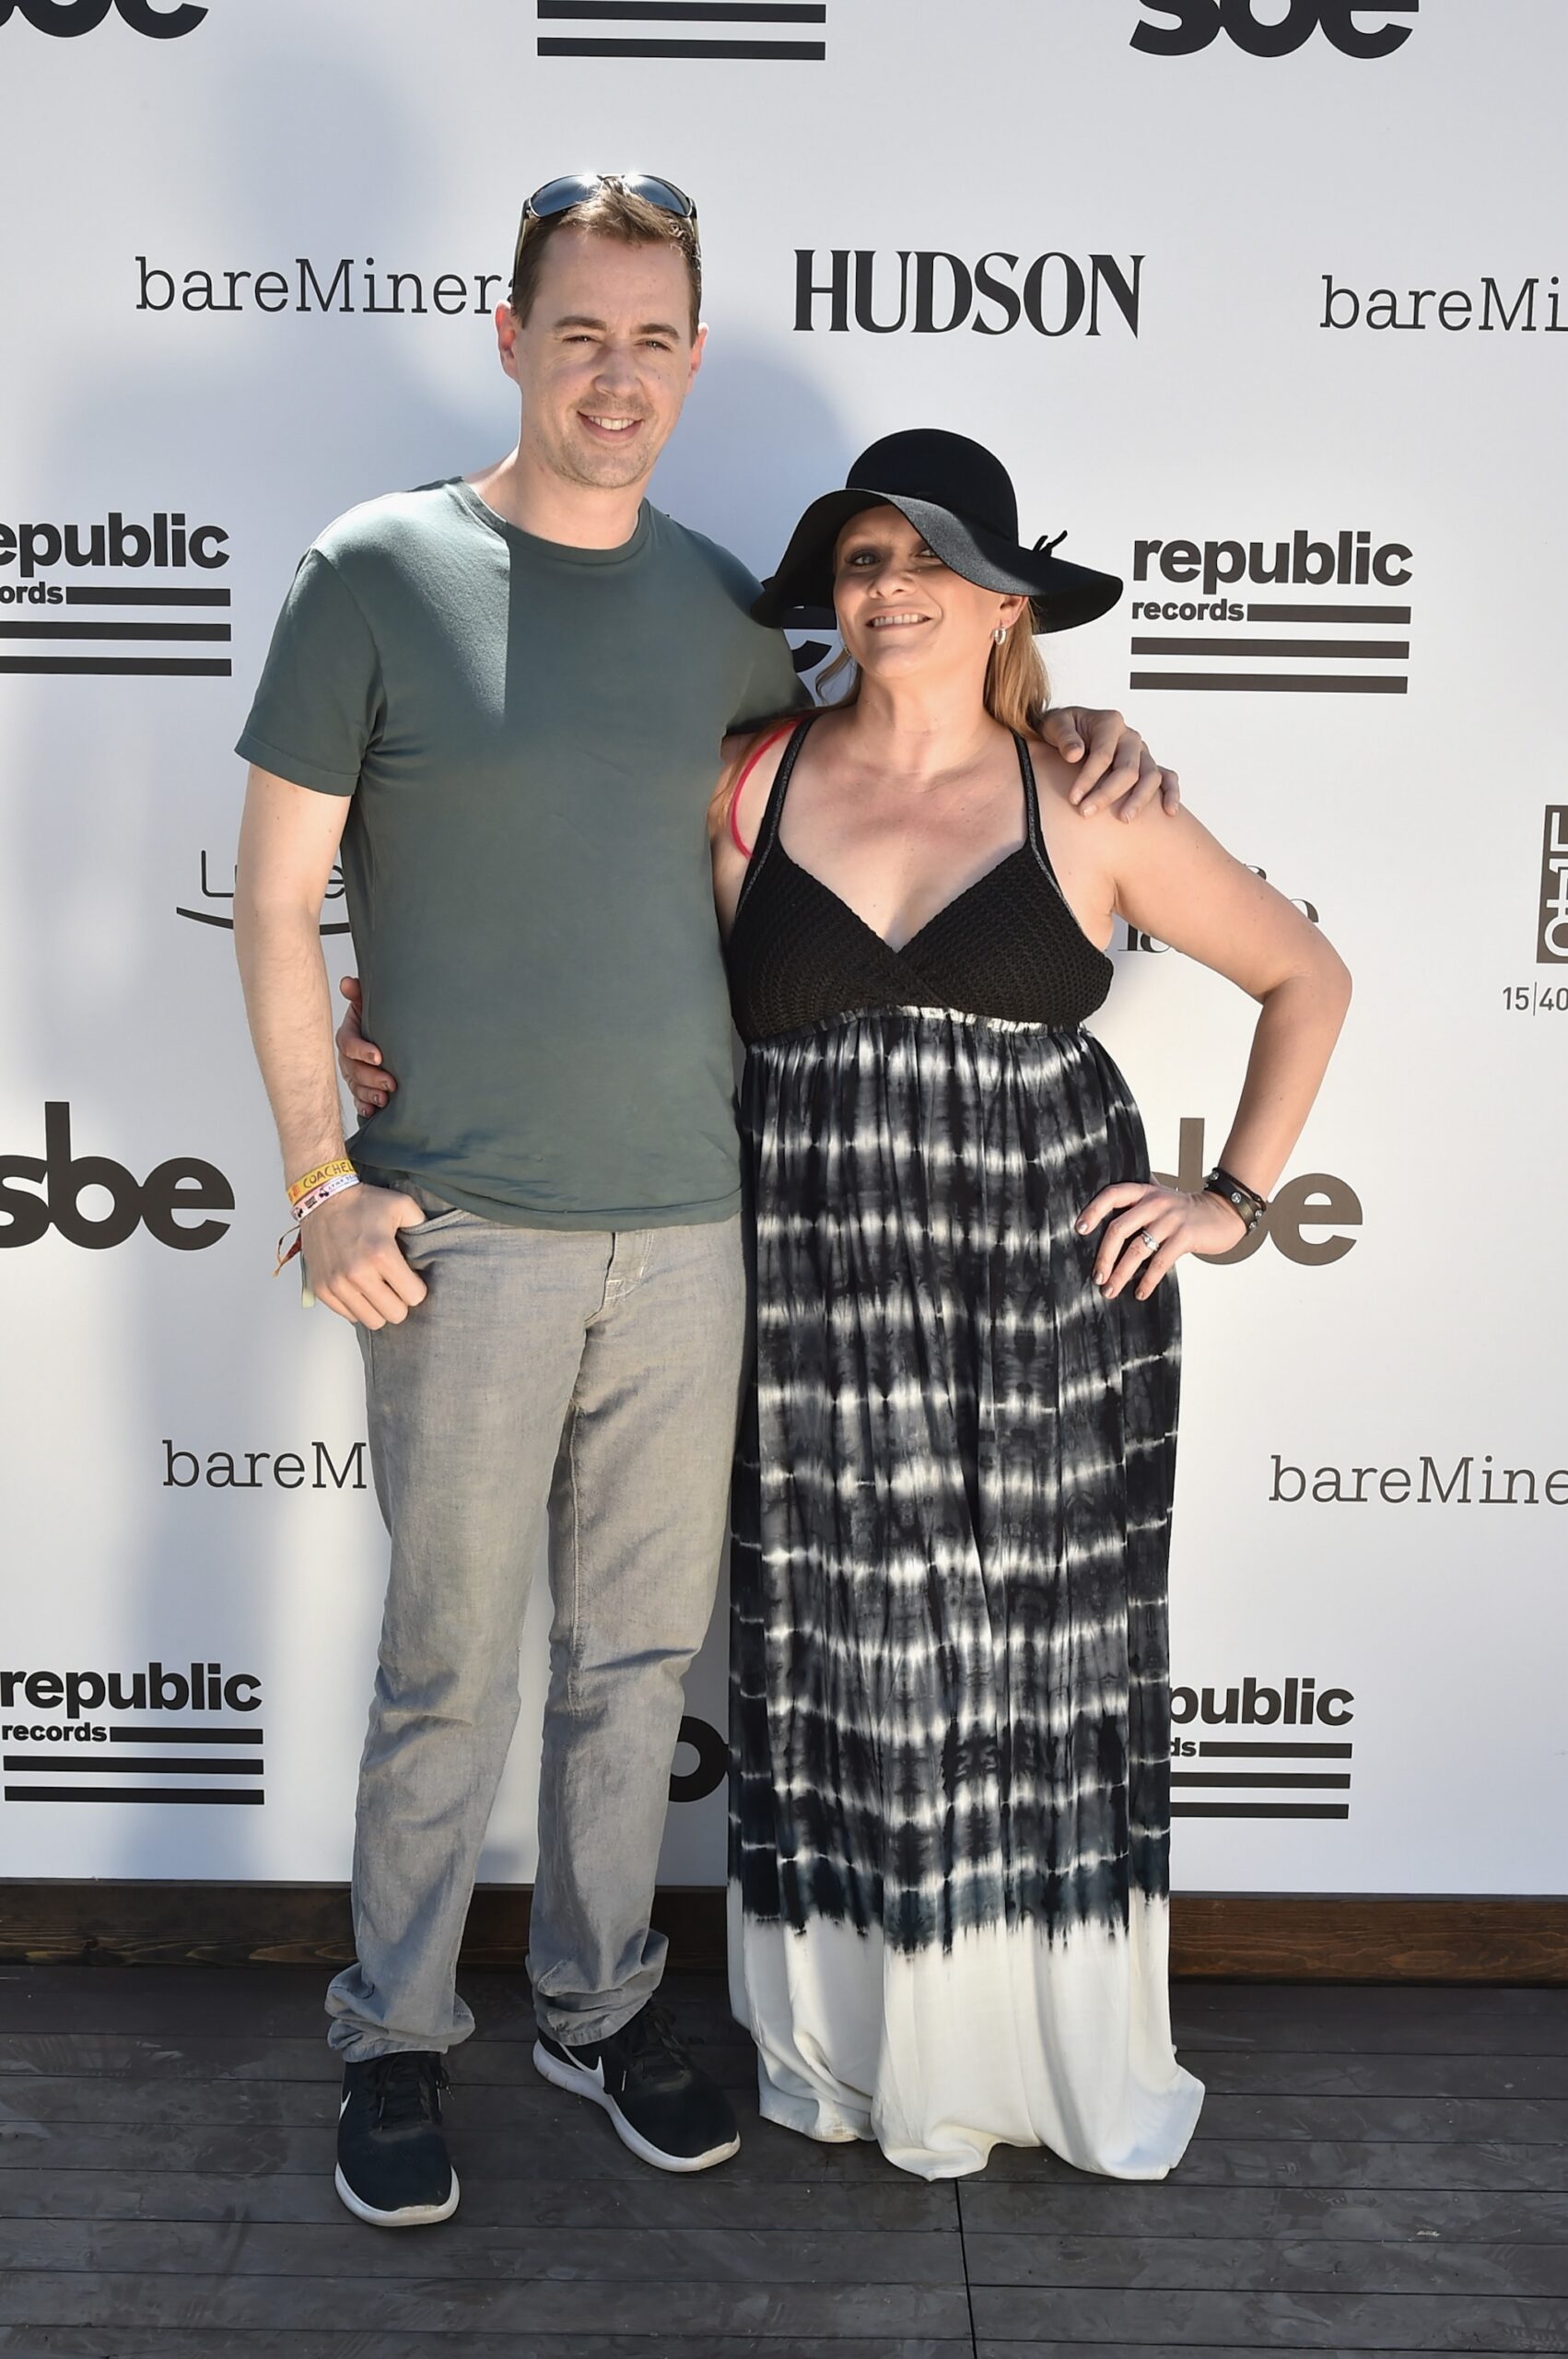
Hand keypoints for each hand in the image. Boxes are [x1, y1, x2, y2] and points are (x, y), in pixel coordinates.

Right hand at [300, 1181, 428, 1327]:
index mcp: (381, 1254)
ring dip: (379, 1308)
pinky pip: (349, 1315)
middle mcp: (357, 1273)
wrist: (321, 1199)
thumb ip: (422, 1225)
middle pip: (395, 1314)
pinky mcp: (322, 1289)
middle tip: (396, 1286)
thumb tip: (433, 1245)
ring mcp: (337, 1284)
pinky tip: (360, 1289)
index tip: (412, 1279)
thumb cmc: (361, 1203)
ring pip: (372, 1321)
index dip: (417, 1288)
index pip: (414, 1297)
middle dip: (400, 1302)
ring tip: (379, 1290)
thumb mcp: (401, 1204)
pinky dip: (357, 1306)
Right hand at [337, 975, 395, 1118]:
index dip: (362, 1051)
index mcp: (348, 1035)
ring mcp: (353, 1074)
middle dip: (372, 1078)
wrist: (388, 1035)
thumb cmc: (378, 1017)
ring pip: (356, 1087)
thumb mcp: (369, 1003)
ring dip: (369, 1094)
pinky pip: (359, 1100)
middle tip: (391, 1083)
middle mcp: (348, 1057)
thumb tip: (347, 982)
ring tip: (385, 1100)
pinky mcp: (361, 1089)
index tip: (379, 1057)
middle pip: (353, 1070)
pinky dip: (365, 1106)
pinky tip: (373, 1111)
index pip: (349, 1044)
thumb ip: (359, 994)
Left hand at [1041, 706, 1180, 821]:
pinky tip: (1169, 811)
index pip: (1103, 755)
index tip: (1073, 799)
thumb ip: (1064, 737)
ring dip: (1139, 799)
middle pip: (1128, 769)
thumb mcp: (1056, 725)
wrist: (1070, 731)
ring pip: (1150, 776)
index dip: (1088, 779)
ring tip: (1124, 819)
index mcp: (1110, 723)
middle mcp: (1130, 736)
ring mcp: (1142, 751)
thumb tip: (1075, 754)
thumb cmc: (1063, 729)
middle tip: (1086, 812)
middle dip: (1107, 793)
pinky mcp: (1148, 764)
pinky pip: (1167, 777)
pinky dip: (1171, 793)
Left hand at [1077, 1181, 1247, 1300]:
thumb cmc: (1183, 1212)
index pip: (1112, 1194)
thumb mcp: (1159, 1200)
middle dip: (1104, 1257)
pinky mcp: (1185, 1237)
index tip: (1080, 1230)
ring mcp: (1171, 1219)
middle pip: (1119, 1229)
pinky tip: (1140, 1292)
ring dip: (1121, 1274)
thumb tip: (1100, 1228)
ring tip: (1111, 1290)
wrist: (1221, 1213)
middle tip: (1097, 1277)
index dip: (1094, 1210)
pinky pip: (1160, 1262)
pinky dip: (1148, 1280)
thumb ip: (1136, 1206)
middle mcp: (1155, 1202)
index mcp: (1144, 1192)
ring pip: (1137, 1249)